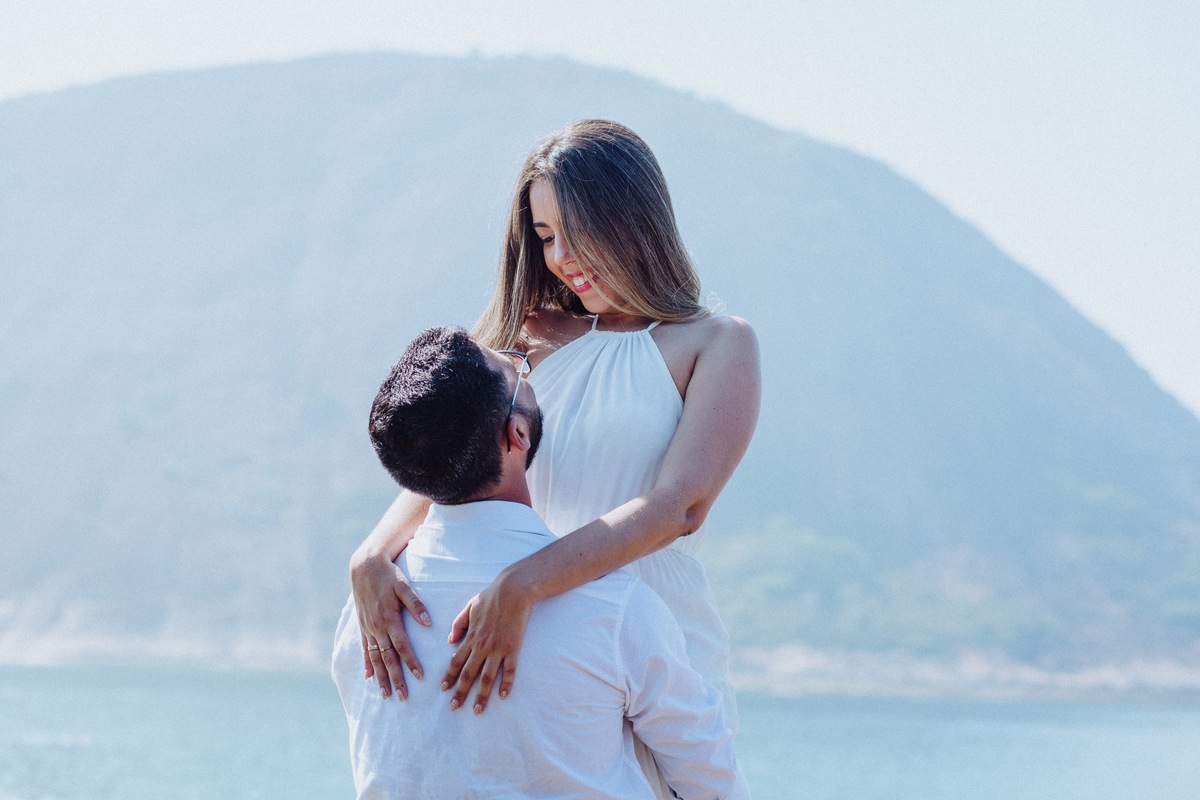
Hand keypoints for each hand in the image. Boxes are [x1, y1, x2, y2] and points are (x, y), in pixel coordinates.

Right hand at [350, 549, 431, 699]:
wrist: (364, 567)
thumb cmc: (388, 576)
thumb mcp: (404, 586)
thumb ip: (416, 605)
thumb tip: (429, 622)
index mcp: (389, 618)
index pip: (402, 646)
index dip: (411, 662)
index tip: (420, 677)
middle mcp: (377, 627)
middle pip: (387, 658)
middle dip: (395, 678)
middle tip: (402, 697)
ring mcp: (368, 628)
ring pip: (375, 658)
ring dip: (380, 677)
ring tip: (385, 694)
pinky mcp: (362, 626)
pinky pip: (365, 649)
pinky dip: (367, 664)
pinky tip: (368, 677)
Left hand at [441, 572, 532, 713]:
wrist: (513, 590)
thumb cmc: (491, 596)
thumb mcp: (470, 607)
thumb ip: (459, 624)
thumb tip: (450, 640)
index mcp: (471, 636)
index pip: (456, 661)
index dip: (449, 676)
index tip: (443, 690)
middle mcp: (482, 646)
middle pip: (468, 674)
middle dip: (460, 692)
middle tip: (454, 708)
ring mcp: (498, 648)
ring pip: (487, 677)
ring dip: (481, 695)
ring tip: (477, 710)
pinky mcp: (513, 648)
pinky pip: (509, 670)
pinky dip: (506, 684)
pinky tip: (503, 696)